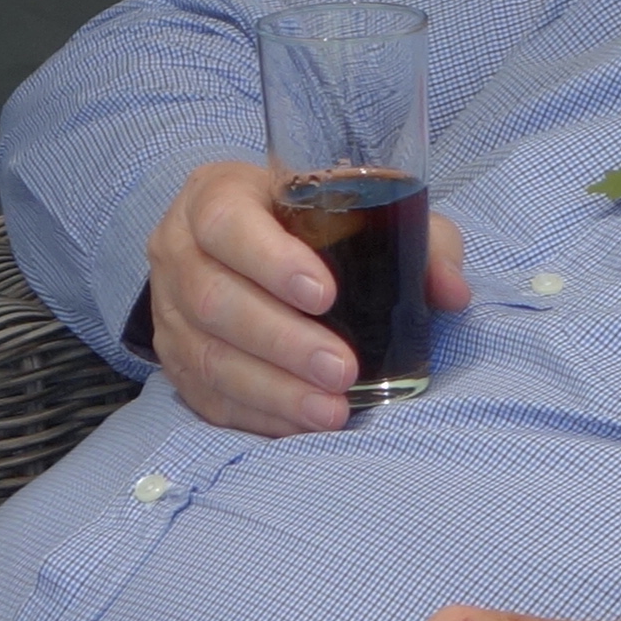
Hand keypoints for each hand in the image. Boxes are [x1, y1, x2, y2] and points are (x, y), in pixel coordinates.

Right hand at [143, 157, 469, 436]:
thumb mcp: (360, 210)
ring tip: (331, 409)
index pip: (227, 224)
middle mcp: (178, 250)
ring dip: (273, 389)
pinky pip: (206, 396)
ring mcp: (168, 310)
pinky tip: (301, 424)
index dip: (270, 261)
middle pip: (215, 300)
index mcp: (215, 196)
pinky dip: (257, 415)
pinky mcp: (174, 360)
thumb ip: (415, 239)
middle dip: (283, 342)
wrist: (240, 246)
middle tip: (342, 369)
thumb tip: (452, 291)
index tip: (325, 295)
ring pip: (208, 356)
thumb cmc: (309, 223)